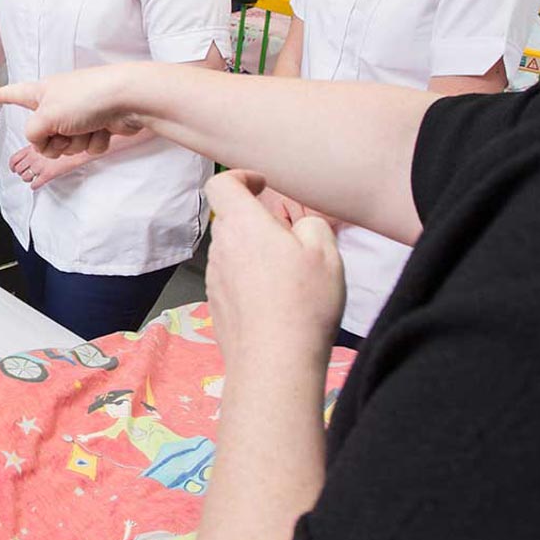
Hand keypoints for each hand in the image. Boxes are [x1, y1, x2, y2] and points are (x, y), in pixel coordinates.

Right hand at [0, 64, 148, 157]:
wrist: (129, 99)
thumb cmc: (86, 98)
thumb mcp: (45, 116)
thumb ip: (33, 134)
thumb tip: (41, 143)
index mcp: (42, 93)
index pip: (14, 94)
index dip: (2, 95)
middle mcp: (58, 103)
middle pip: (41, 134)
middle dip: (52, 142)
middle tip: (61, 131)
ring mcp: (79, 115)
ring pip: (66, 145)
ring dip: (77, 142)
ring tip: (88, 126)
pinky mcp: (98, 125)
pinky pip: (88, 146)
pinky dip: (96, 142)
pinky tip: (105, 129)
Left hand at [9, 144, 83, 189]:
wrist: (78, 149)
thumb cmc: (66, 143)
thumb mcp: (48, 139)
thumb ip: (38, 145)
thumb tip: (34, 149)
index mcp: (32, 148)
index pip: (15, 158)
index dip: (12, 165)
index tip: (13, 168)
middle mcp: (34, 157)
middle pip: (19, 169)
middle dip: (21, 172)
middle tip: (25, 173)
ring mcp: (40, 166)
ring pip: (25, 177)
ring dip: (27, 179)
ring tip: (32, 178)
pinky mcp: (48, 175)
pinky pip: (36, 184)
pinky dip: (34, 186)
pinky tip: (37, 184)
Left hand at [204, 170, 343, 371]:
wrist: (275, 362)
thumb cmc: (303, 302)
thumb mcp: (325, 251)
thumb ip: (310, 225)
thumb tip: (297, 227)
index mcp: (242, 224)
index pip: (221, 184)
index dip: (240, 177)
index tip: (262, 185)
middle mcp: (221, 248)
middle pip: (231, 220)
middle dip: (257, 222)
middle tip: (291, 242)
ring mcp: (214, 279)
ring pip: (233, 252)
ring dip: (255, 254)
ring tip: (289, 278)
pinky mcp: (216, 306)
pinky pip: (232, 281)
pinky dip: (250, 282)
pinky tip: (276, 304)